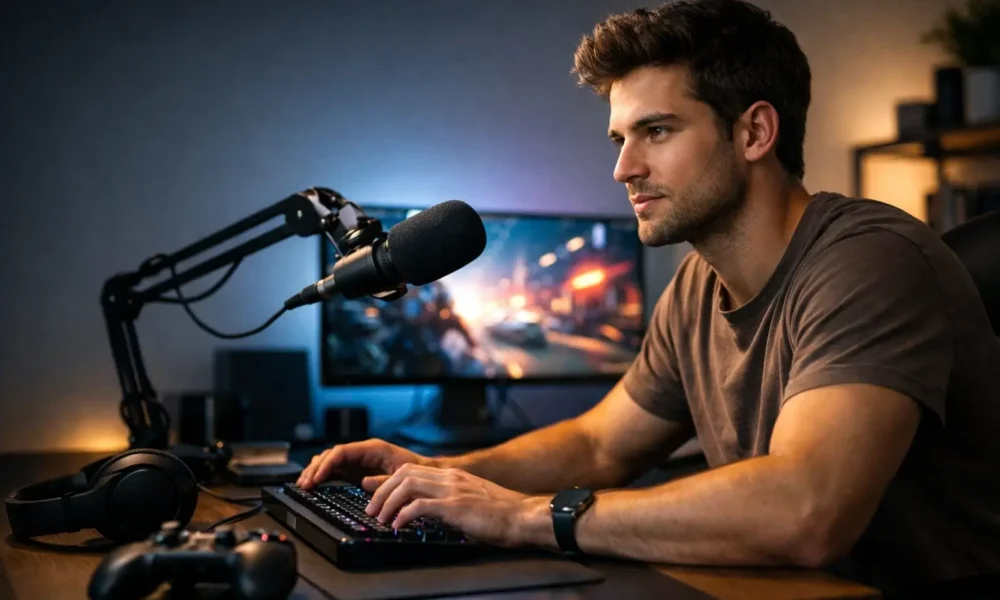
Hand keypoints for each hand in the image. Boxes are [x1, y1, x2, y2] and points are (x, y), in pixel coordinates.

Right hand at [296, 439, 432, 489]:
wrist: (422, 473)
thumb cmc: (415, 471)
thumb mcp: (401, 474)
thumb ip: (383, 479)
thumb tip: (363, 482)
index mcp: (371, 448)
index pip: (341, 451)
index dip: (327, 464)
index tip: (317, 478)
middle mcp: (361, 452)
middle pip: (331, 455)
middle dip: (315, 468)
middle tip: (304, 484)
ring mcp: (356, 461)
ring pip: (329, 461)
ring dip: (315, 471)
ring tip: (304, 485)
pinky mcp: (355, 471)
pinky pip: (334, 470)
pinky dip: (322, 476)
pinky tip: (313, 484)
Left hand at [362, 464, 549, 547]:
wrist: (525, 517)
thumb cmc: (503, 516)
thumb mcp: (471, 504)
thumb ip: (450, 504)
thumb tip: (430, 516)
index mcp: (454, 477)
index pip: (412, 470)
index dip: (389, 481)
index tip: (375, 495)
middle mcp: (451, 478)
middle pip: (404, 474)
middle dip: (382, 491)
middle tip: (372, 509)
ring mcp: (453, 490)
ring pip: (407, 485)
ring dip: (388, 502)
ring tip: (380, 518)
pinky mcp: (456, 506)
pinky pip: (420, 506)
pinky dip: (404, 515)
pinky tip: (398, 526)